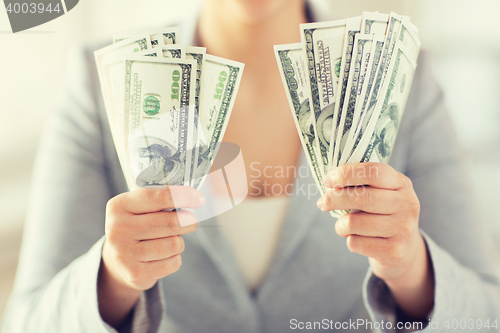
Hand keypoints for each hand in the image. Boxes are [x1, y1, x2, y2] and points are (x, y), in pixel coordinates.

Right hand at [98, 186, 203, 325]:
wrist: (117, 261)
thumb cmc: (136, 227)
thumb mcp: (139, 208)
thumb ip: (160, 200)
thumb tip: (193, 198)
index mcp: (119, 206)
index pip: (158, 198)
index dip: (183, 196)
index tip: (199, 199)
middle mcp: (118, 229)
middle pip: (171, 223)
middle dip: (188, 222)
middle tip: (191, 222)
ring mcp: (125, 253)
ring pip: (174, 244)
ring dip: (179, 242)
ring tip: (168, 241)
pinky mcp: (135, 273)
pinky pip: (173, 263)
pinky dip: (175, 259)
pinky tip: (163, 257)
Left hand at [317, 163, 433, 318]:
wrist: (404, 251)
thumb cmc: (382, 216)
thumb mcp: (380, 195)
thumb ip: (361, 185)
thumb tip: (329, 182)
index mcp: (402, 184)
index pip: (374, 172)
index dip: (347, 174)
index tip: (328, 180)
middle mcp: (407, 204)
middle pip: (361, 197)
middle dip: (334, 199)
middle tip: (322, 203)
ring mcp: (403, 229)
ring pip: (354, 222)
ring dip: (340, 225)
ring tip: (343, 226)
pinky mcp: (395, 251)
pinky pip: (356, 243)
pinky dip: (349, 240)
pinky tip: (356, 240)